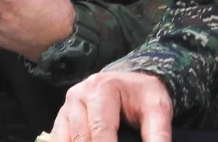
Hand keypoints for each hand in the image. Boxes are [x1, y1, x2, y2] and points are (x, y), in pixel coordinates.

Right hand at [51, 71, 172, 141]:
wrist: (133, 82)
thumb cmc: (144, 96)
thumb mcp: (158, 111)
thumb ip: (158, 135)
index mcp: (102, 88)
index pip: (100, 131)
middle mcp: (79, 95)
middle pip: (81, 139)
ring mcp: (67, 107)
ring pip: (66, 141)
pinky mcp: (62, 119)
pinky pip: (59, 140)